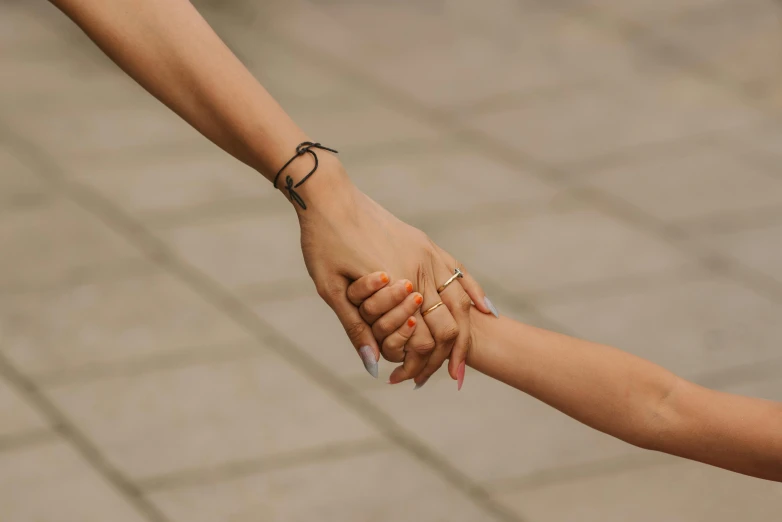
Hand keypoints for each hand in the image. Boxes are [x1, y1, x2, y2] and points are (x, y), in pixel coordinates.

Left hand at [292, 157, 494, 385]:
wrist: (329, 196)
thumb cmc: (323, 242)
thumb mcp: (331, 289)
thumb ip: (355, 327)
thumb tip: (374, 366)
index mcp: (395, 285)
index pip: (423, 338)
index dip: (420, 365)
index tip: (411, 382)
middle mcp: (419, 269)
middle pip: (449, 324)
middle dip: (448, 356)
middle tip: (445, 378)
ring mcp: (427, 253)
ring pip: (461, 301)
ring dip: (465, 333)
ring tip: (463, 359)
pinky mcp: (426, 242)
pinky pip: (459, 271)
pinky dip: (475, 294)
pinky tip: (486, 312)